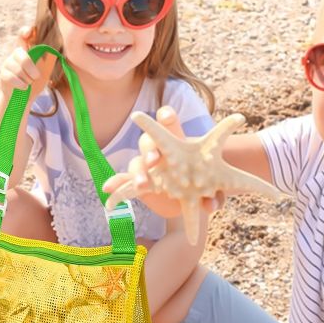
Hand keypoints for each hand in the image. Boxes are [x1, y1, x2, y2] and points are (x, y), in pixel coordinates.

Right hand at [103, 106, 222, 217]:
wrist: (193, 191)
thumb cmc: (204, 180)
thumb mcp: (213, 187)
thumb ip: (215, 194)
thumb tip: (212, 206)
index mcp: (177, 141)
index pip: (169, 123)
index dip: (167, 118)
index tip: (167, 116)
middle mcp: (158, 150)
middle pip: (149, 142)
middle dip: (150, 150)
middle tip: (155, 160)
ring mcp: (146, 166)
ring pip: (137, 163)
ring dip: (138, 173)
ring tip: (142, 184)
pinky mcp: (139, 181)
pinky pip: (125, 181)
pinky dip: (117, 184)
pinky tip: (108, 189)